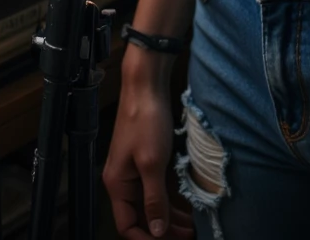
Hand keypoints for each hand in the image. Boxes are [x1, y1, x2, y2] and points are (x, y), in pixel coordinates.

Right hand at [102, 77, 194, 238]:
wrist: (147, 85)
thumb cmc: (145, 120)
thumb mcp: (152, 163)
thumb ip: (154, 199)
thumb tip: (156, 231)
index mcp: (118, 185)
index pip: (128, 225)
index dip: (147, 239)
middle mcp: (124, 181)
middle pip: (142, 217)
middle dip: (163, 230)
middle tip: (187, 237)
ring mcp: (136, 170)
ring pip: (152, 204)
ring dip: (169, 217)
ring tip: (191, 227)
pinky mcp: (148, 160)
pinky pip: (158, 188)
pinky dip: (171, 199)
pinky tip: (187, 207)